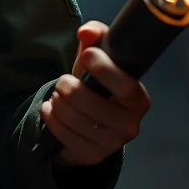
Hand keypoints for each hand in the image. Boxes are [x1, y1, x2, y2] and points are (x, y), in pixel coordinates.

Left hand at [39, 20, 151, 166]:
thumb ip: (96, 37)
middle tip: (62, 81)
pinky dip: (51, 118)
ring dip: (58, 102)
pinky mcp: (92, 156)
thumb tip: (86, 32)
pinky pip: (64, 135)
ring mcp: (112, 144)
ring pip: (74, 119)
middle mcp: (131, 125)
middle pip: (91, 103)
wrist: (90, 122)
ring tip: (57, 95)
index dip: (104, 69)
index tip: (87, 56)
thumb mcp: (97, 58)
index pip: (125, 85)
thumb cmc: (96, 85)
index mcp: (139, 99)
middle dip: (68, 86)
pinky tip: (50, 109)